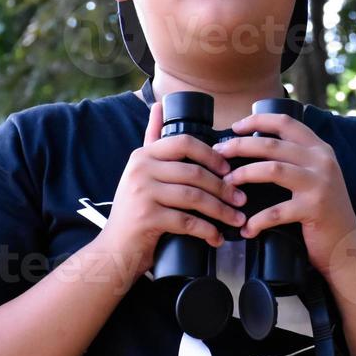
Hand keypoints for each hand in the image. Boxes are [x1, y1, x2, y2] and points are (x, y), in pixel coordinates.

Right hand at [97, 100, 248, 276]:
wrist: (114, 250)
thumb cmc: (135, 211)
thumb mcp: (140, 171)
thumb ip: (152, 140)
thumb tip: (159, 105)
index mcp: (143, 155)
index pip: (184, 142)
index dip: (211, 155)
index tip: (228, 169)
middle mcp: (140, 169)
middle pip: (194, 172)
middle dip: (223, 187)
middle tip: (240, 199)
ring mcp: (142, 193)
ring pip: (194, 197)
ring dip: (221, 210)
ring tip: (236, 219)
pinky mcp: (147, 218)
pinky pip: (187, 222)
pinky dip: (207, 231)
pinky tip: (217, 237)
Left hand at [213, 111, 355, 276]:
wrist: (347, 243)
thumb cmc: (324, 211)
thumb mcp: (316, 177)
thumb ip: (296, 160)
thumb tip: (253, 148)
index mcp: (319, 149)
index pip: (286, 123)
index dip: (257, 120)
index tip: (235, 127)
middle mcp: (322, 161)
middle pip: (272, 144)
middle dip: (239, 146)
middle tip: (219, 154)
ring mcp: (320, 183)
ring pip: (272, 169)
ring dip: (243, 175)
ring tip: (227, 184)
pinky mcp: (315, 208)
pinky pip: (277, 211)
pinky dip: (257, 220)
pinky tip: (246, 228)